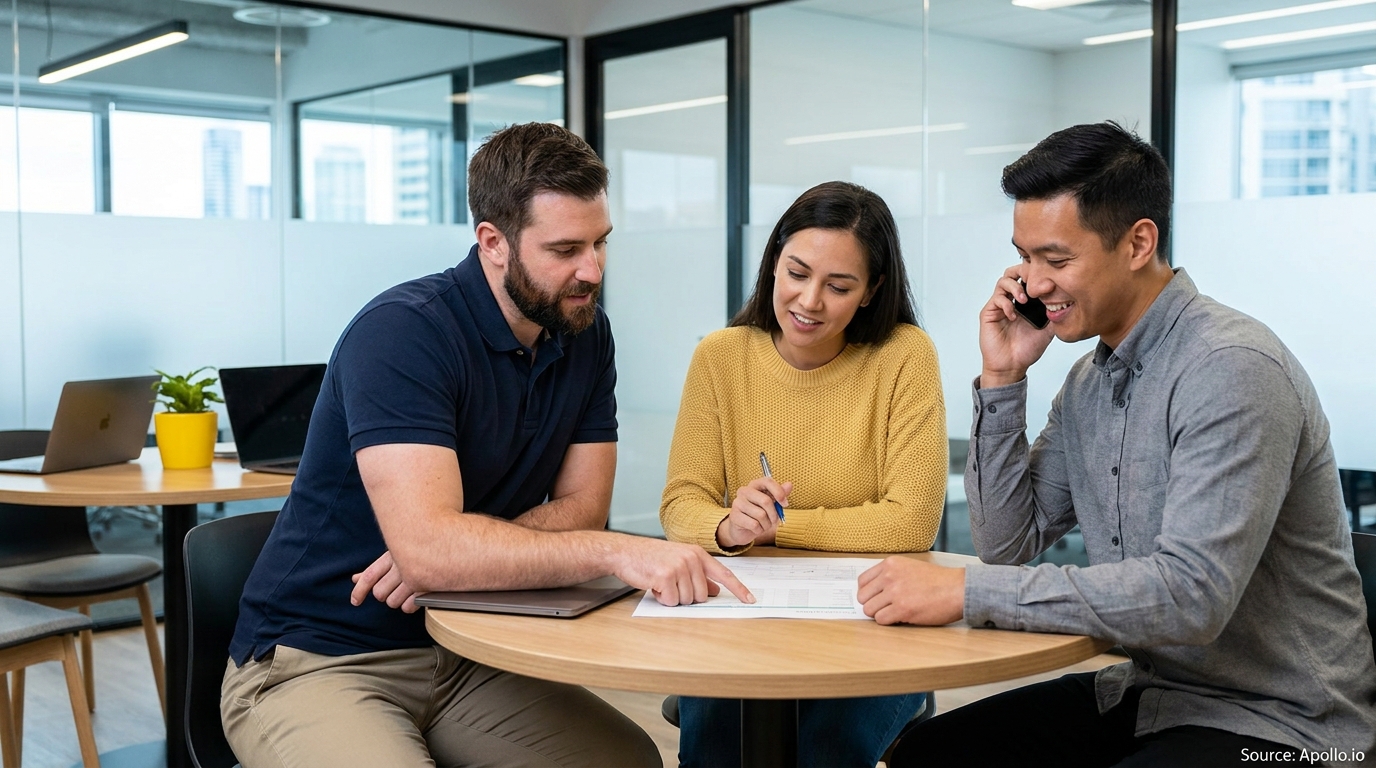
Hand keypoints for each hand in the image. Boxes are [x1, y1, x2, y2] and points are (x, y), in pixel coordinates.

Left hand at [350, 550, 421, 613]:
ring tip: (408, 592)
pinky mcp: (425, 588)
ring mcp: (414, 577)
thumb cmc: (423, 548)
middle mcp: (401, 566)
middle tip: (395, 590)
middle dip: (385, 595)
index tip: (355, 602)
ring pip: (392, 602)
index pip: (369, 576)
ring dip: (398, 601)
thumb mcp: (398, 553)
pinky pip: (408, 607)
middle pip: (379, 593)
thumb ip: (377, 568)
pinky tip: (416, 599)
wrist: (451, 545)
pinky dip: (409, 607)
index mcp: (392, 555)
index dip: (359, 590)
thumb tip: (354, 579)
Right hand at [612, 537, 755, 606]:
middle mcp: (691, 559)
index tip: (750, 600)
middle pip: (703, 595)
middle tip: (671, 584)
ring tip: (661, 583)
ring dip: (672, 597)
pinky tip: (654, 586)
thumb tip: (715, 591)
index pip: (724, 574)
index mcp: (697, 554)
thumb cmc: (651, 558)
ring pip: (687, 600)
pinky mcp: (666, 576)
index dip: (738, 589)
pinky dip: (662, 599)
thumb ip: (699, 575)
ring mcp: (679, 566)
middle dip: (686, 596)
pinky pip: (671, 601)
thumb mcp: (679, 562)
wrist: (625, 551)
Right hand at [716, 478, 792, 548]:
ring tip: (763, 525)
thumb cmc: (758, 514)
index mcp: (754, 485)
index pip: (767, 481)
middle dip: (774, 514)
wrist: (742, 530)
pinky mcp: (734, 516)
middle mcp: (744, 491)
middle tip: (774, 520)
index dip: (779, 492)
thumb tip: (789, 485)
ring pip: (761, 515)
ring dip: (767, 524)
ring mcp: (738, 503)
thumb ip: (779, 494)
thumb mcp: (771, 504)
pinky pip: (754, 525)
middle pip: (766, 501)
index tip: (785, 504)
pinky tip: (756, 529)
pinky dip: (759, 530)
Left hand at [857, 556, 963, 625]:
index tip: (875, 598)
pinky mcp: (902, 609)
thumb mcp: (910, 567)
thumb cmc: (938, 580)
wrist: (958, 588)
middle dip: (873, 604)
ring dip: (880, 614)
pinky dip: (889, 622)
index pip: (862, 581)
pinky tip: (901, 617)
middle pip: (863, 597)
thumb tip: (873, 591)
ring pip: (869, 610)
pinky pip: (881, 620)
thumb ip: (891, 574)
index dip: (867, 592)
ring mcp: (895, 592)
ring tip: (895, 613)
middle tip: (886, 607)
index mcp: (890, 564)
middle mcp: (889, 576)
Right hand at [979, 266, 1054, 388]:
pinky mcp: (989, 313)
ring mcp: (999, 305)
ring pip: (1003, 281)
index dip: (1037, 274)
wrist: (1012, 366)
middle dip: (1024, 272)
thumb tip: (1066, 299)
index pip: (1028, 277)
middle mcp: (1012, 299)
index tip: (1049, 282)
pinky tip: (1013, 316)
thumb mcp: (1048, 329)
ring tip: (1024, 300)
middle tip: (1034, 282)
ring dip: (1015, 287)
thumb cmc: (1026, 349)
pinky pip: (997, 299)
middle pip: (1013, 272)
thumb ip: (1055, 313)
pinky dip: (1006, 304)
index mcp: (1026, 301)